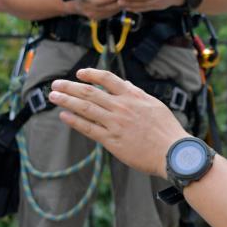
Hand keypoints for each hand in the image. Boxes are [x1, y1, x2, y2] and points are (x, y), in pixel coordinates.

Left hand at [49, 68, 184, 175]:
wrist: (172, 153)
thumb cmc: (167, 130)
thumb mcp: (155, 104)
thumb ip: (137, 93)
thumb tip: (124, 83)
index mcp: (132, 96)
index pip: (107, 79)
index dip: (91, 74)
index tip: (79, 73)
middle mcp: (121, 107)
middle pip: (90, 93)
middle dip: (70, 87)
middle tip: (55, 84)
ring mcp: (115, 124)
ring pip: (85, 109)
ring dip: (67, 101)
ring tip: (53, 96)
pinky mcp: (112, 141)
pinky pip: (89, 129)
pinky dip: (75, 121)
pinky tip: (64, 116)